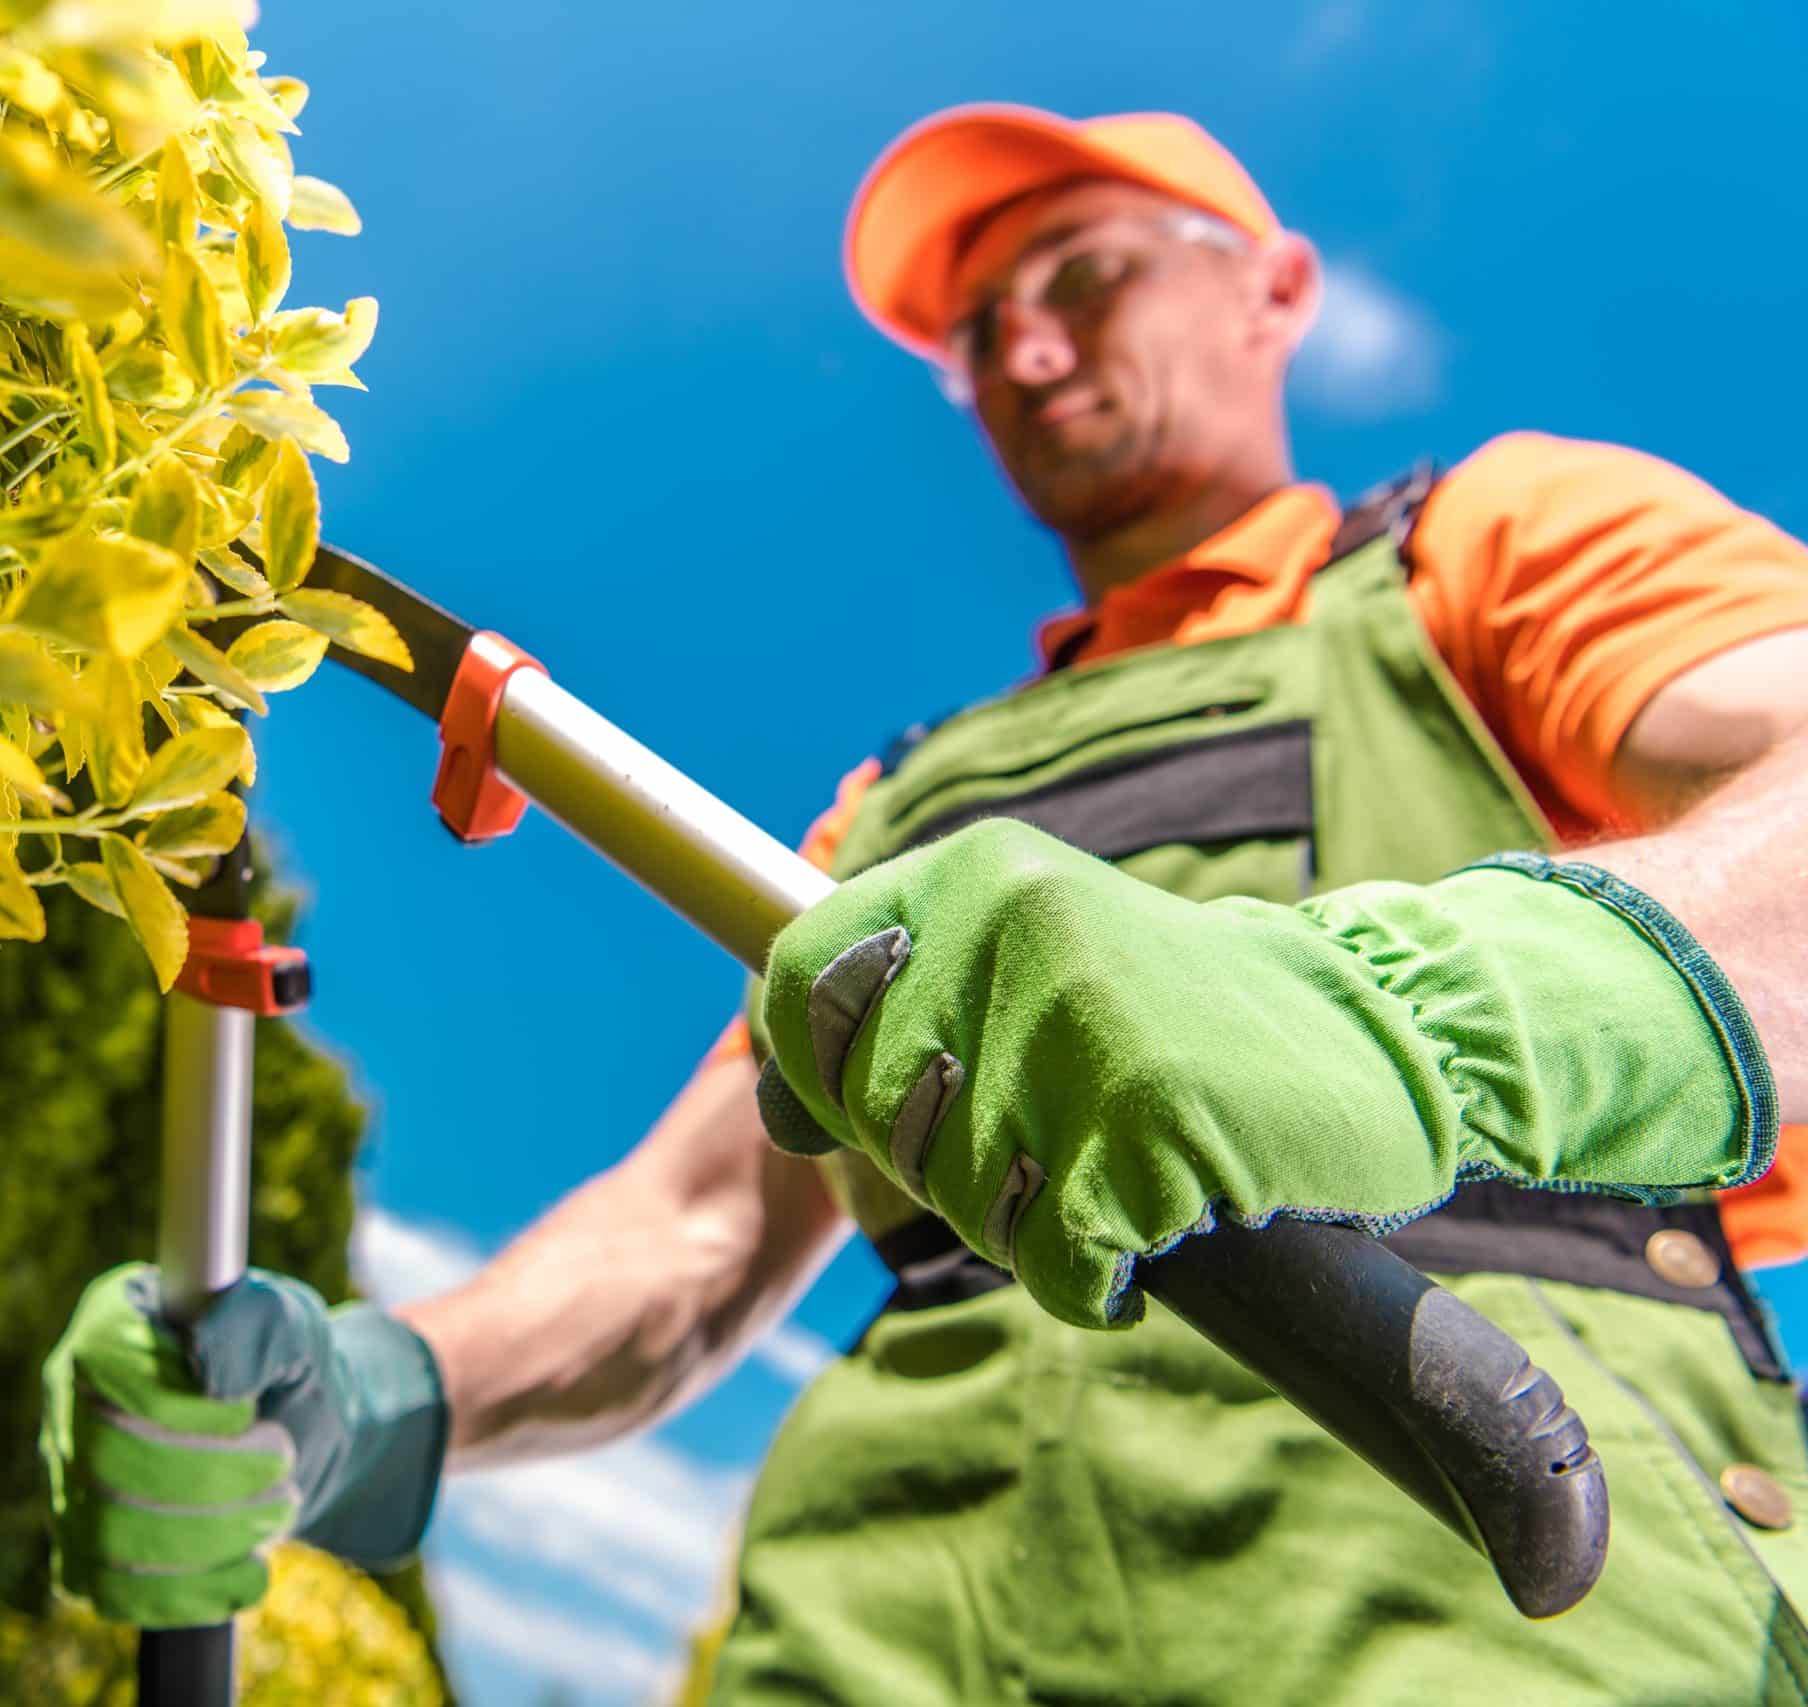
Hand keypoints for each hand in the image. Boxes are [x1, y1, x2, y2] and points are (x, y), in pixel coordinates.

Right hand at [40, 1263, 447, 1626]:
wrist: (300, 1441)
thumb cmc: (287, 1368)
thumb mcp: (293, 1326)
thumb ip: (254, 1325)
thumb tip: (203, 1359)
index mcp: (111, 1321)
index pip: (102, 1362)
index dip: (177, 1402)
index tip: (249, 1412)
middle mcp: (70, 1398)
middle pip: (105, 1458)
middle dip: (213, 1475)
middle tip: (283, 1462)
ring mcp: (66, 1478)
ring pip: (107, 1534)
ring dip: (213, 1536)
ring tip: (277, 1509)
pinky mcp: (82, 1551)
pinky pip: (112, 1592)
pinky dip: (194, 1592)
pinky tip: (250, 1571)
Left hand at [754, 821, 1773, 1330]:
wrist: (1385, 1032)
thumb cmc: (1173, 1013)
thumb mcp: (1026, 958)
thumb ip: (898, 1004)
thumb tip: (767, 1101)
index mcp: (972, 873)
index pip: (801, 981)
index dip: (815, 1071)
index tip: (876, 1108)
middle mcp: (1010, 928)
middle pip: (873, 1109)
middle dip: (941, 1160)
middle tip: (1046, 1141)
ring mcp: (1078, 1029)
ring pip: (959, 1193)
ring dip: (1028, 1219)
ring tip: (1111, 1170)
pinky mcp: (1146, 1131)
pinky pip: (1052, 1258)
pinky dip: (1090, 1278)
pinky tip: (1144, 1234)